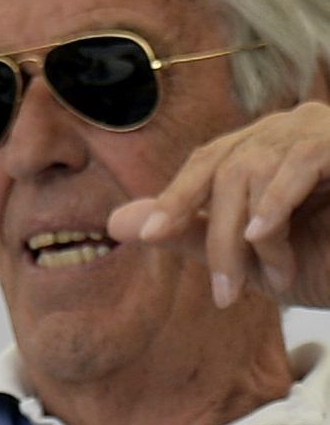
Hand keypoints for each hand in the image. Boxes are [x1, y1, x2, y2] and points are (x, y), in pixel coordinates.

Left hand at [110, 102, 329, 308]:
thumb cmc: (325, 260)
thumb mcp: (251, 256)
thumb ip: (192, 234)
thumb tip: (116, 222)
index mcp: (261, 151)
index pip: (206, 162)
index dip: (176, 196)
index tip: (149, 237)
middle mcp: (288, 129)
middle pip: (224, 169)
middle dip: (217, 238)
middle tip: (224, 295)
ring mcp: (319, 128)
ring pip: (255, 169)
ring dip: (255, 237)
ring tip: (270, 281)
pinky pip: (302, 159)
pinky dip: (278, 199)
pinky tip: (264, 234)